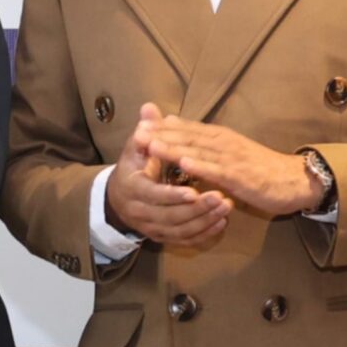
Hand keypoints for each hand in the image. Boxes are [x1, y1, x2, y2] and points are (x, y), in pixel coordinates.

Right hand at [102, 103, 231, 246]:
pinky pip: (185, 240)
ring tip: (228, 206)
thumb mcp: (135, 149)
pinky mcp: (162, 237)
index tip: (194, 190)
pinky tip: (221, 223)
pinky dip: (204, 234)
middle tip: (223, 197)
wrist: (118, 199)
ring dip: (206, 220)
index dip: (173, 195)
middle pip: (171, 216)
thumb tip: (149, 107)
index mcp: (132, 189)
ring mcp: (151, 228)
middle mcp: (139, 213)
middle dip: (198, 208)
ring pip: (181, 230)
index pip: (153, 195)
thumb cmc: (133, 168)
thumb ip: (146, 130)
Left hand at [142, 113, 323, 216]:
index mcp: (218, 137)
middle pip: (188, 137)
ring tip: (151, 145)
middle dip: (161, 135)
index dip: (162, 127)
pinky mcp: (242, 176)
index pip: (186, 129)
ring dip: (174, 147)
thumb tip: (173, 123)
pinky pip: (218, 171)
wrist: (294, 180)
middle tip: (137, 133)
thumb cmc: (257, 167)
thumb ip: (201, 140)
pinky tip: (184, 164)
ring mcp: (233, 158)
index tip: (138, 124)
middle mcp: (223, 143)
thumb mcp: (226, 150)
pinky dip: (201, 167)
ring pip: (199, 151)